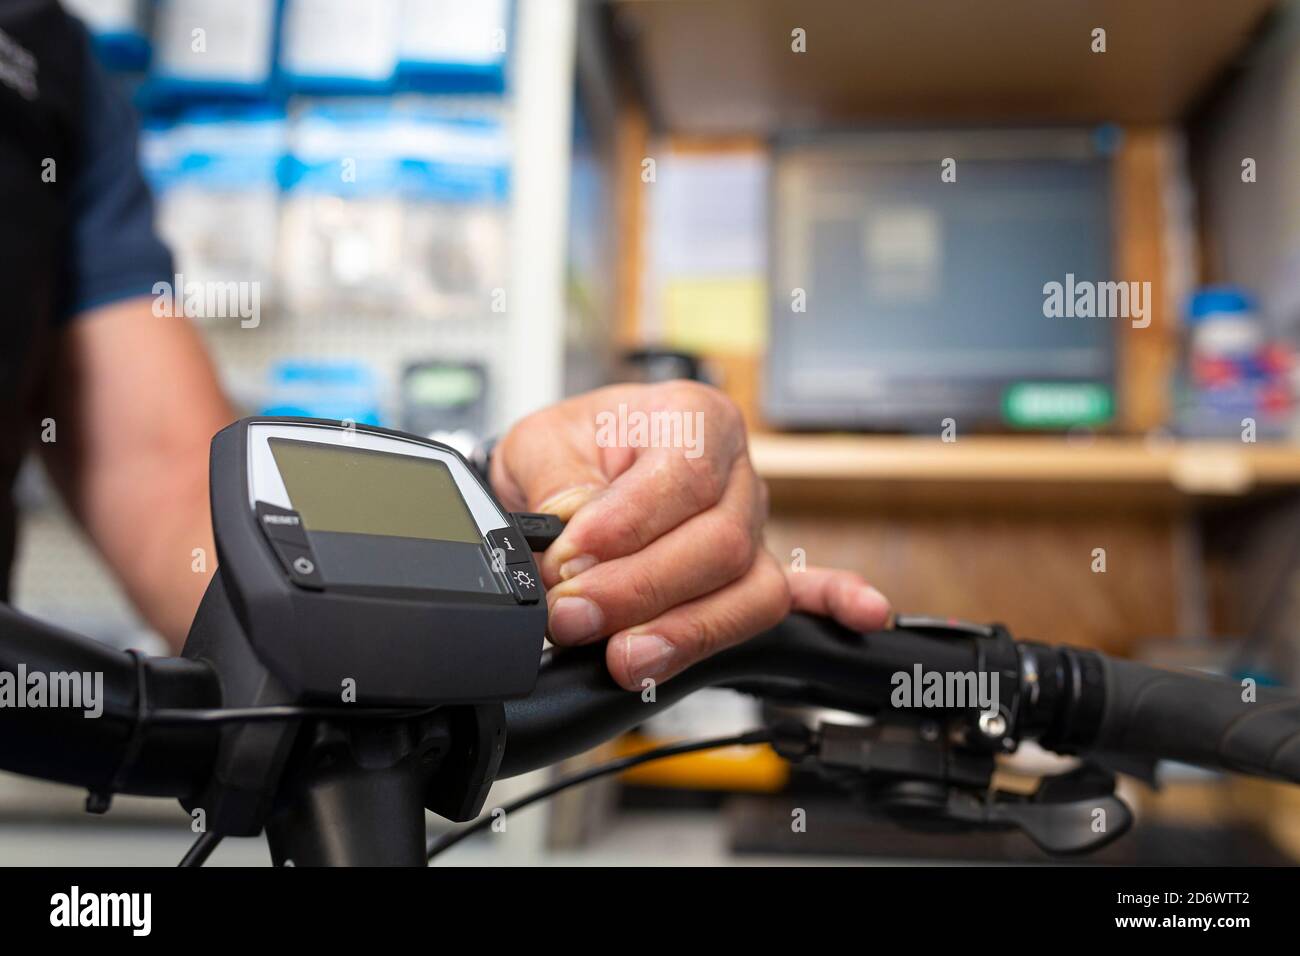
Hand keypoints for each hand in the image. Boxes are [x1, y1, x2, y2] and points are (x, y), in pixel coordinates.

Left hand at [491, 381, 889, 689]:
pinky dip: (832, 603)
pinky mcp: (750, 574)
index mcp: (691, 418)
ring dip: (688, 631)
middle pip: (720, 542)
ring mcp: (752, 528)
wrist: (570, 472)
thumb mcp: (540, 447)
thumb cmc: (567, 451)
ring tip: (625, 657)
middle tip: (571, 616)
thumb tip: (569, 541)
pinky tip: (863, 612)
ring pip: (749, 588)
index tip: (569, 558)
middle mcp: (735, 473)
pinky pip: (804, 592)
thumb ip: (557, 489)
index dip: (627, 526)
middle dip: (640, 590)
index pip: (682, 475)